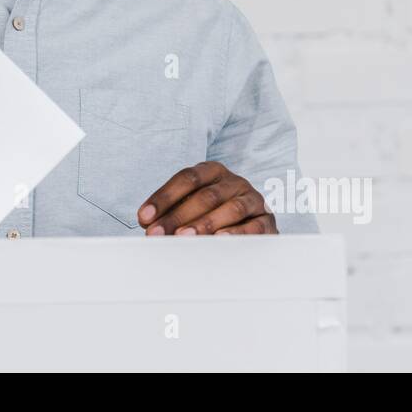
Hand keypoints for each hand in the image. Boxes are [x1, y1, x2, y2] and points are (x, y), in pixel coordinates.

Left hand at [137, 161, 276, 235]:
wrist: (252, 223)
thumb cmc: (212, 213)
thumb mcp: (190, 207)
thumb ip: (169, 212)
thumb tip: (147, 224)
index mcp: (213, 171)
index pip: (186, 179)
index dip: (164, 197)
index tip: (144, 217)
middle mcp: (234, 181)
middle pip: (205, 195)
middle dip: (177, 216)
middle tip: (157, 234)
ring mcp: (253, 199)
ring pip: (230, 208)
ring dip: (204, 224)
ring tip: (184, 237)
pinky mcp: (266, 220)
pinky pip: (253, 226)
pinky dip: (235, 233)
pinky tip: (219, 240)